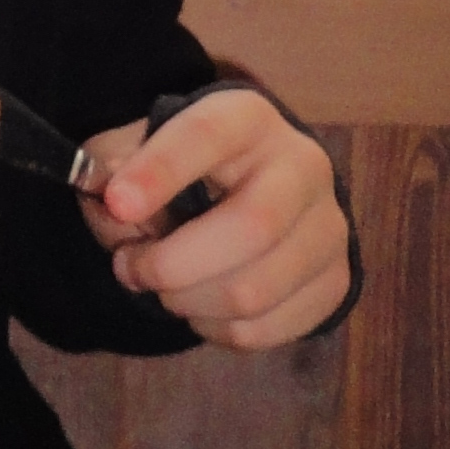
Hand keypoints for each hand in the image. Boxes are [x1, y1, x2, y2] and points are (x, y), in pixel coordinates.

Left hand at [80, 87, 354, 348]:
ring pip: (255, 291)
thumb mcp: (137, 151)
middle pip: (252, 227)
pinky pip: (265, 329)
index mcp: (247, 118)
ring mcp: (329, 227)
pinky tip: (200, 307)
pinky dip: (215, 330)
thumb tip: (119, 213)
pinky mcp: (335, 281)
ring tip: (162, 289)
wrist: (252, 191)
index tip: (117, 203)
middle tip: (129, 268)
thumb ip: (115, 172)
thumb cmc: (182, 170)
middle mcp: (303, 166)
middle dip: (172, 263)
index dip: (160, 171)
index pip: (209, 136)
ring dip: (187, 303)